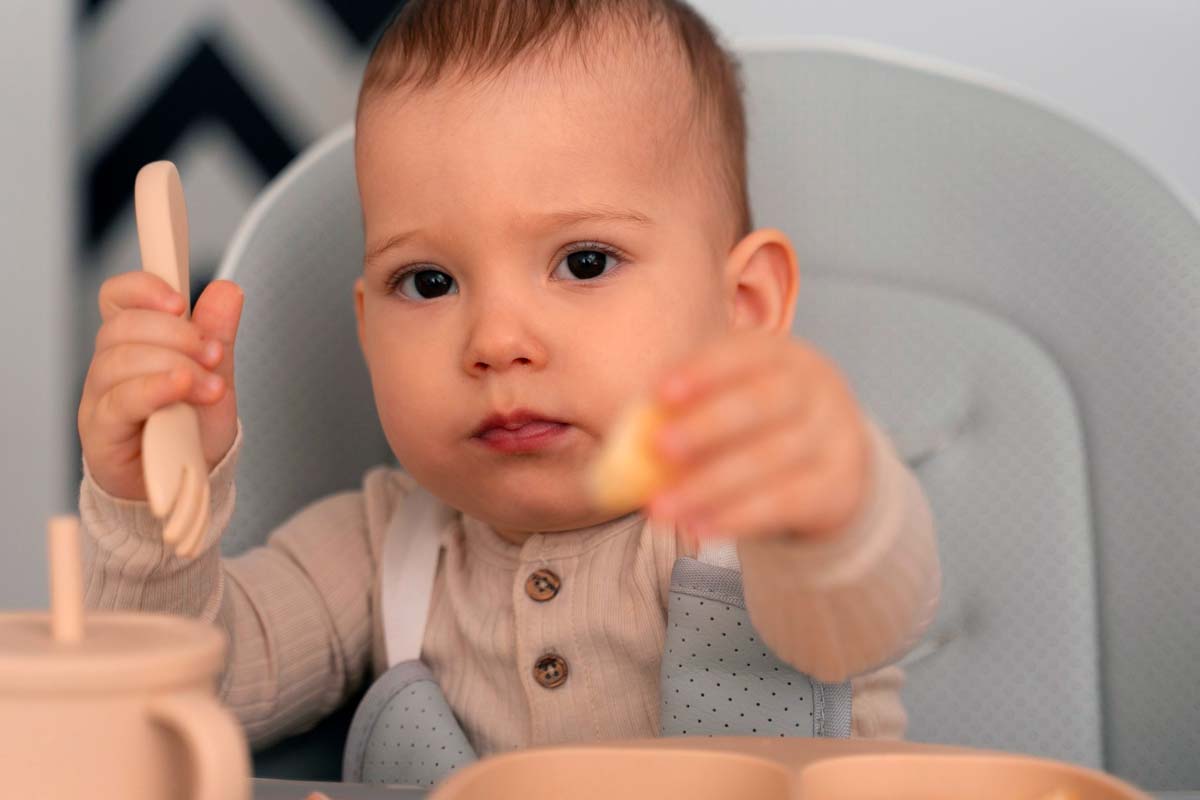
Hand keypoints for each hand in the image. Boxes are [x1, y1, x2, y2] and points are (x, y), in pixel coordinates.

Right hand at [78, 271, 242, 500]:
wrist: (190, 485)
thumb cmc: (193, 432)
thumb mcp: (216, 376)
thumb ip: (217, 334)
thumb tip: (226, 290)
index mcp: (134, 344)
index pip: (117, 299)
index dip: (142, 289)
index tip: (179, 301)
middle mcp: (110, 367)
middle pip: (122, 327)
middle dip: (176, 334)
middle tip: (213, 355)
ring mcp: (101, 399)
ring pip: (120, 360)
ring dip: (175, 365)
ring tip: (210, 386)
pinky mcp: (101, 432)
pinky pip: (120, 400)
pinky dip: (155, 389)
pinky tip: (181, 390)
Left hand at [646, 331, 869, 540]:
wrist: (834, 466)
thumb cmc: (761, 427)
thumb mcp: (734, 403)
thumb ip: (687, 411)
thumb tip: (627, 436)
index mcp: (783, 355)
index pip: (745, 353)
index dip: (703, 370)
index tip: (660, 391)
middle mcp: (815, 389)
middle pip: (763, 402)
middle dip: (707, 424)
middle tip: (658, 447)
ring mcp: (834, 437)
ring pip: (769, 460)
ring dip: (708, 486)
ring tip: (660, 509)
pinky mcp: (838, 486)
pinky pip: (784, 503)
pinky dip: (737, 518)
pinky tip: (698, 529)